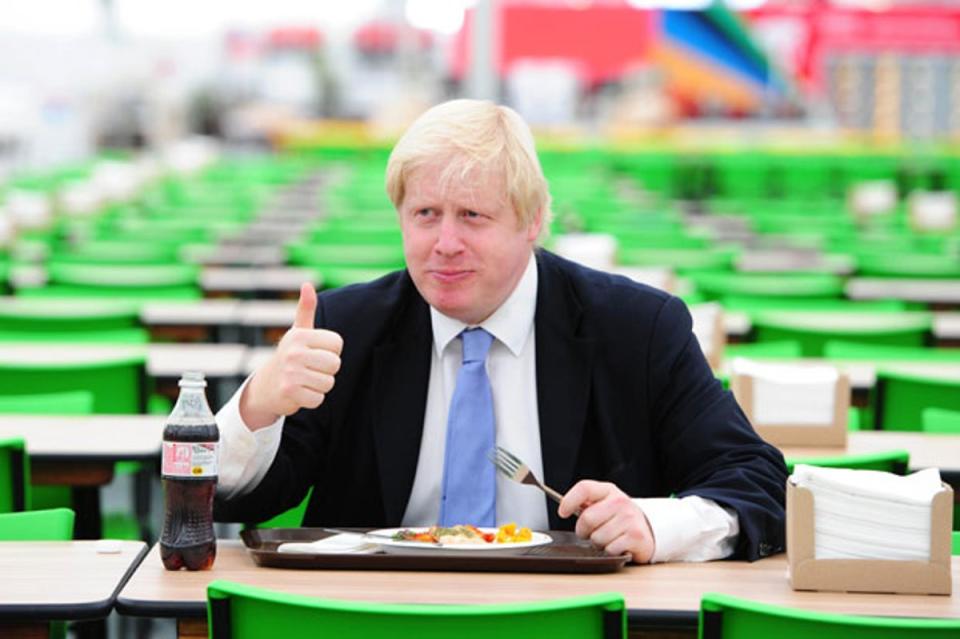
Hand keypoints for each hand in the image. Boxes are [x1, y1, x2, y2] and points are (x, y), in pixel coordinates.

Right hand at [240, 283, 343, 429]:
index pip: (337, 344)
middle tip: (310, 369)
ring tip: (305, 380)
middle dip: (327, 370)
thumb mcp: (298, 331)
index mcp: (300, 335)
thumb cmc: (290, 355)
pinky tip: (300, 392)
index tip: (315, 352)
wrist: (266, 386)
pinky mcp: (290, 392)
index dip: (331, 351)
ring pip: (328, 383)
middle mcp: (294, 352)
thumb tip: (307, 285)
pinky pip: (319, 399)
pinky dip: (312, 399)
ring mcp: (291, 372)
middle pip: (335, 364)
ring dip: (320, 386)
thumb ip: (306, 309)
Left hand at [558, 480, 654, 562]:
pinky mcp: (636, 536)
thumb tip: (565, 507)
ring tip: (607, 538)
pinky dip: (610, 551)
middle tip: (590, 533)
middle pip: (587, 518)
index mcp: (608, 490)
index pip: (585, 488)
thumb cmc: (619, 517)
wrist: (647, 529)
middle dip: (583, 531)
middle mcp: (620, 502)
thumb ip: (586, 503)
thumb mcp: (604, 504)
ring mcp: (630, 518)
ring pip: (597, 538)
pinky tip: (618, 545)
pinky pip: (610, 549)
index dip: (569, 501)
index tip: (563, 512)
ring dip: (598, 543)